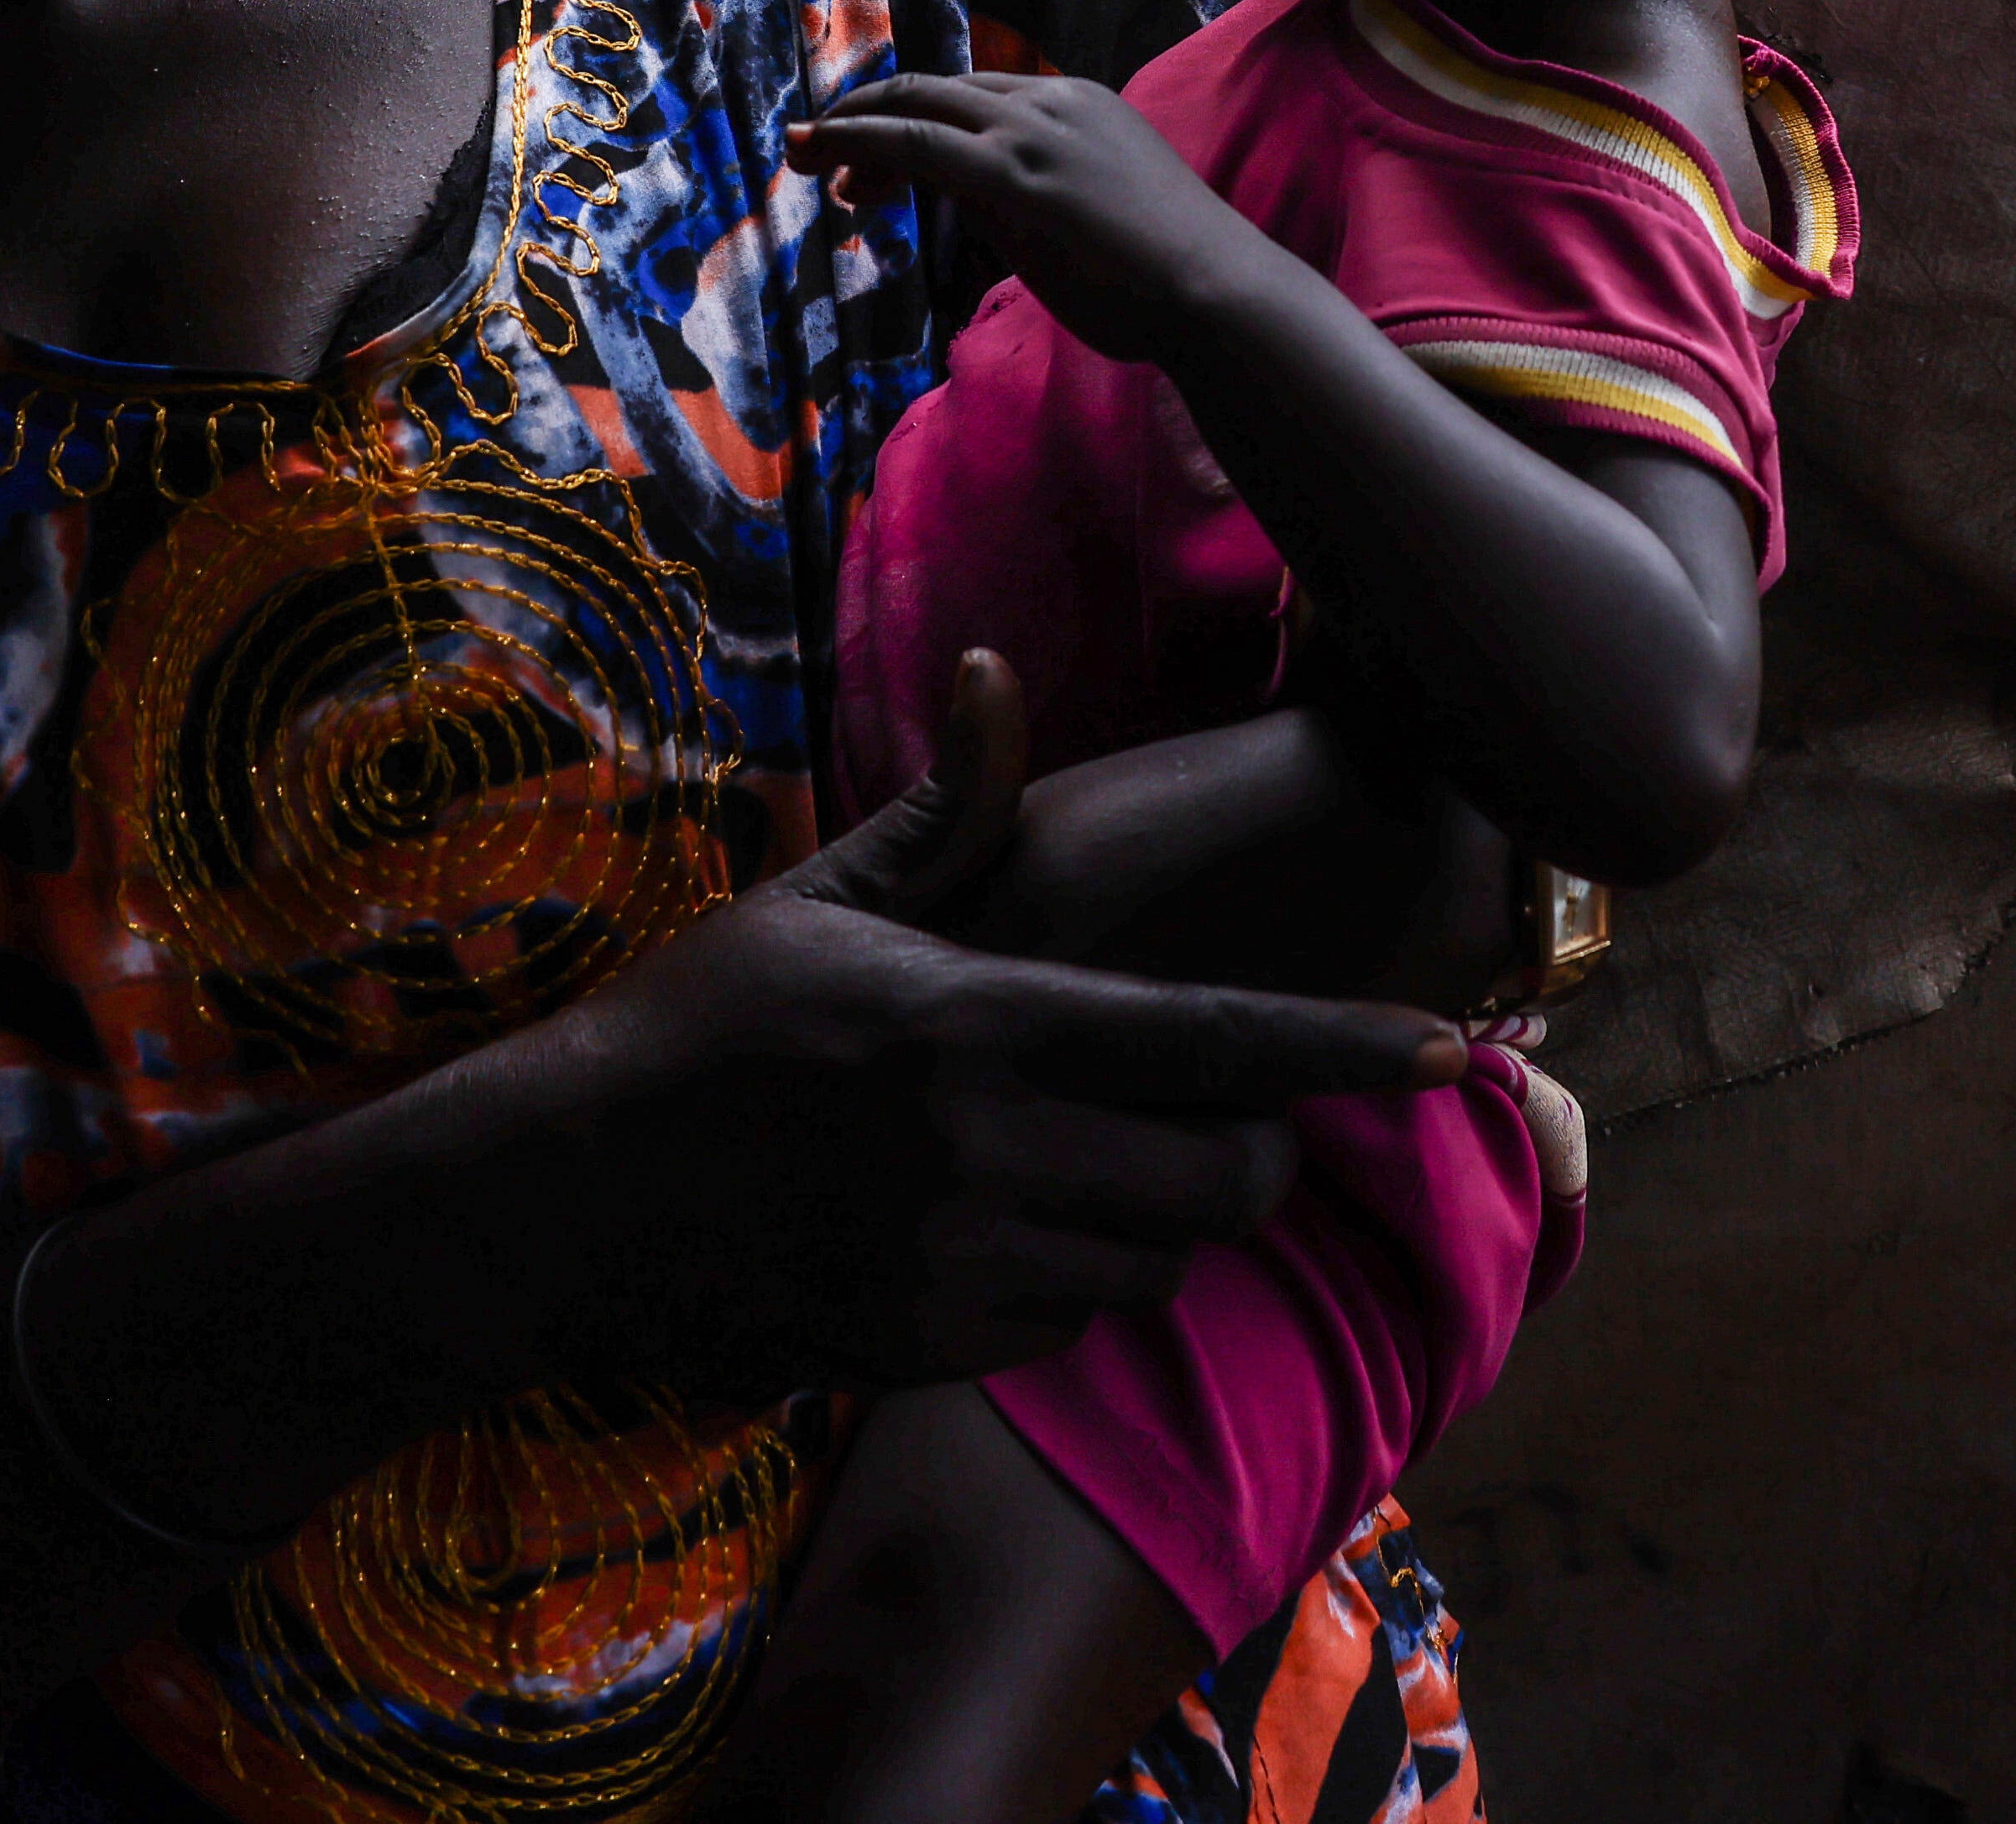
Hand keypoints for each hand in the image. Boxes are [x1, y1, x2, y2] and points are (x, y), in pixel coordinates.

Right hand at [446, 655, 1463, 1404]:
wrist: (566, 1199)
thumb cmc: (702, 1027)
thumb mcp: (820, 902)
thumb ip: (942, 810)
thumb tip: (993, 666)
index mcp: (986, 1025)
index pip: (1215, 1039)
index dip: (1345, 1050)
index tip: (1450, 1048)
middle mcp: (993, 1151)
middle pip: (1226, 1180)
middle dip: (1248, 1153)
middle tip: (1207, 1117)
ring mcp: (962, 1264)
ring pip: (1158, 1264)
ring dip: (1156, 1224)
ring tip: (1073, 1163)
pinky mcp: (928, 1350)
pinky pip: (1073, 1327)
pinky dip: (1071, 1289)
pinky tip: (994, 1234)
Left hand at [789, 71, 1275, 367]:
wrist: (1218, 294)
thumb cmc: (1168, 281)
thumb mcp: (1095, 220)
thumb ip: (1040, 203)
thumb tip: (994, 210)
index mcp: (1079, 107)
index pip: (973, 98)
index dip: (913, 122)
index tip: (873, 167)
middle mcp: (1052, 103)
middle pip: (935, 89)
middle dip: (867, 113)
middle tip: (815, 151)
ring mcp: (1035, 132)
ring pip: (917, 106)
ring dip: (850, 126)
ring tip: (803, 154)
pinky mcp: (1015, 173)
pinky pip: (917, 142)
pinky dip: (860, 141)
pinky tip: (825, 157)